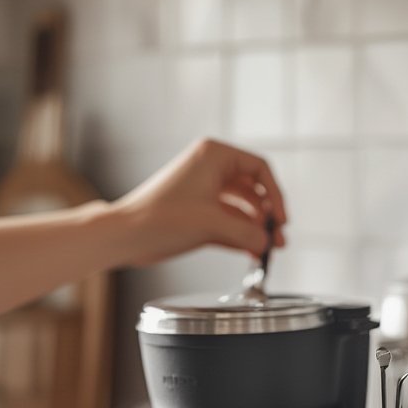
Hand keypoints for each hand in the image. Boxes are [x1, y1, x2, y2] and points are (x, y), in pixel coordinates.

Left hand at [113, 138, 287, 265]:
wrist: (126, 235)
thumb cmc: (158, 218)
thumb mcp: (211, 224)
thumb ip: (247, 233)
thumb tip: (268, 242)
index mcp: (213, 156)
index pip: (260, 169)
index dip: (276, 195)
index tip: (281, 219)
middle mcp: (211, 168)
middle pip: (254, 190)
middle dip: (268, 216)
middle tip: (278, 238)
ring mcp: (205, 191)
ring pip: (243, 208)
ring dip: (256, 228)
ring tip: (268, 249)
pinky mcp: (199, 212)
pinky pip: (230, 221)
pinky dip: (242, 235)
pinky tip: (253, 251)